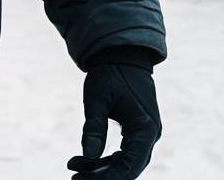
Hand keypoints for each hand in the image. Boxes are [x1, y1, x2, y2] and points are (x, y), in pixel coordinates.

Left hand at [67, 62, 161, 178]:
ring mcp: (145, 135)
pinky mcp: (137, 132)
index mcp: (145, 128)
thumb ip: (95, 126)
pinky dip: (105, 158)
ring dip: (101, 169)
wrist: (121, 55)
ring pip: (125, 162)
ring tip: (73, 170)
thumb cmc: (110, 73)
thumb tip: (88, 155)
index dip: (110, 176)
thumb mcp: (97, 97)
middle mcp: (150, 135)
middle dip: (102, 176)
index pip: (130, 164)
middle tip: (74, 178)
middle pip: (129, 167)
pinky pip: (123, 153)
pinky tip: (83, 161)